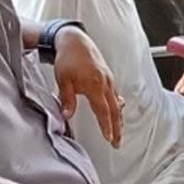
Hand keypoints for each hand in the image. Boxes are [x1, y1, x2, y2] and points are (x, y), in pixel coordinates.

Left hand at [53, 27, 121, 147]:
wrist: (74, 40)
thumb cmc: (68, 58)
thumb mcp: (63, 79)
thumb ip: (67, 98)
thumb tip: (67, 115)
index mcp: (95, 85)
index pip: (104, 111)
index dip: (107, 126)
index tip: (110, 138)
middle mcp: (105, 83)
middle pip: (115, 110)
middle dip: (117, 127)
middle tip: (117, 142)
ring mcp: (108, 79)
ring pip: (117, 103)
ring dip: (119, 118)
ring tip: (120, 131)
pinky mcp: (108, 76)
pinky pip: (116, 94)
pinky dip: (118, 105)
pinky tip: (119, 108)